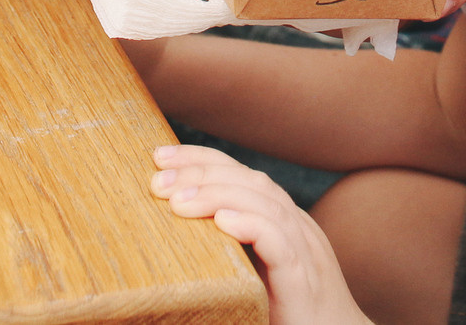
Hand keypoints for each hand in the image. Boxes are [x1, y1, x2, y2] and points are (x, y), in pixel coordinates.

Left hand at [151, 147, 369, 324]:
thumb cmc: (286, 313)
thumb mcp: (252, 271)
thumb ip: (226, 247)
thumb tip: (171, 228)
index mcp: (283, 220)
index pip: (243, 174)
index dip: (202, 159)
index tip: (160, 156)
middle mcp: (297, 228)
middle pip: (252, 180)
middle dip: (202, 171)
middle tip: (159, 178)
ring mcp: (305, 252)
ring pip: (266, 205)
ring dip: (217, 196)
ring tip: (177, 200)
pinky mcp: (304, 283)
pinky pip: (281, 245)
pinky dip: (251, 226)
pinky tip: (221, 221)